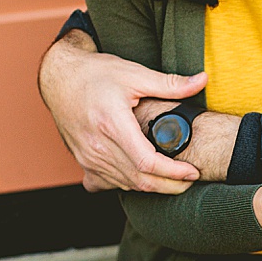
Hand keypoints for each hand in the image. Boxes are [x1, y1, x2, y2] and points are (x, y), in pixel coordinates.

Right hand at [38, 30, 204, 192]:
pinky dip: (129, 183)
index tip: (192, 171)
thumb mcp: (134, 74)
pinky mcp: (82, 161)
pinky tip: (144, 176)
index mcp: (112, 124)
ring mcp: (87, 156)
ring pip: (125, 184)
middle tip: (190, 179)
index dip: (173, 172)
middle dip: (170, 185)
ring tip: (175, 179)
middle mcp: (97, 146)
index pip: (146, 162)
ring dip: (152, 186)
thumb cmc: (95, 74)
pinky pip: (109, 183)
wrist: (59, 78)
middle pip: (139, 180)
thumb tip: (202, 80)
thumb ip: (170, 83)